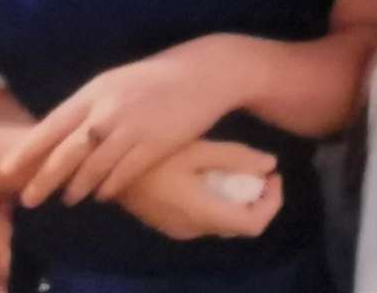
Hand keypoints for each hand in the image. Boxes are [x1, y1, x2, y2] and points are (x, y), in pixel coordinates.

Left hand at [1, 36, 253, 206]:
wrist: (204, 72)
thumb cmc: (157, 78)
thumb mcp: (118, 82)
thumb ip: (92, 105)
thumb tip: (63, 132)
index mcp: (97, 91)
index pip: (53, 124)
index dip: (28, 150)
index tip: (7, 169)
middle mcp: (109, 109)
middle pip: (67, 152)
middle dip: (44, 179)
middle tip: (29, 200)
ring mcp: (133, 128)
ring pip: (94, 168)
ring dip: (78, 187)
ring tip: (69, 198)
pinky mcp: (156, 144)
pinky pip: (123, 174)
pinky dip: (109, 187)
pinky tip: (103, 194)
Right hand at [119, 139, 281, 240]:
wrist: (102, 165)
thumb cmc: (153, 153)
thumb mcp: (198, 148)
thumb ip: (236, 157)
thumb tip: (271, 165)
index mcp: (203, 213)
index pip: (254, 224)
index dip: (272, 202)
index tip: (274, 175)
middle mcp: (192, 229)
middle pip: (239, 224)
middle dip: (256, 199)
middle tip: (259, 170)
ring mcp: (177, 228)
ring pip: (221, 221)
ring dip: (237, 199)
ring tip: (238, 168)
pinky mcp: (166, 222)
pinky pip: (203, 217)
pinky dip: (218, 200)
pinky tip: (212, 174)